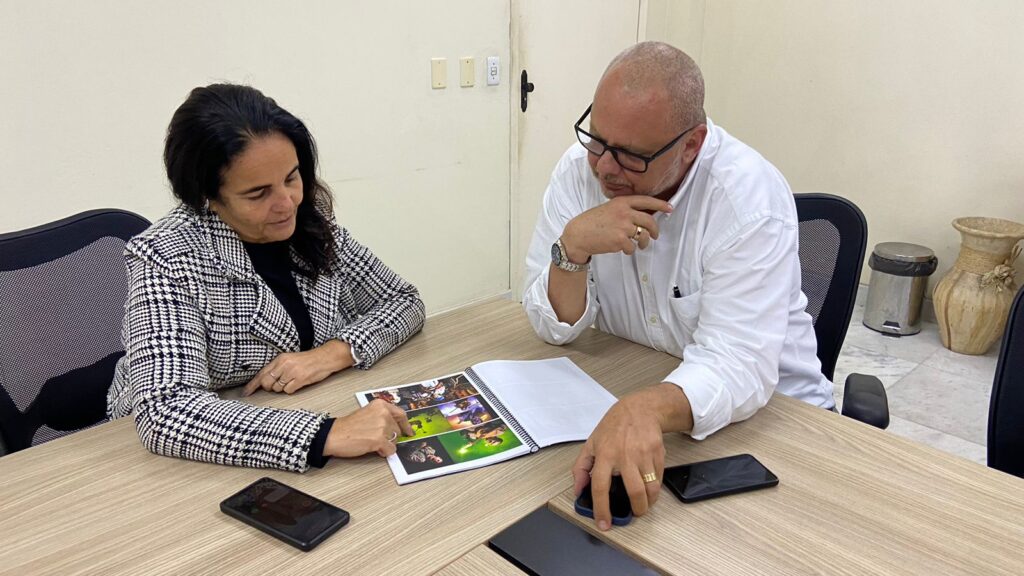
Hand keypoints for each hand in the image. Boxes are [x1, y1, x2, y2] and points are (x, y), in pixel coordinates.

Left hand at [243, 339, 353, 395]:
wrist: (325, 358)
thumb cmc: (307, 360)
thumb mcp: (290, 360)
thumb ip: (277, 368)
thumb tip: (264, 381)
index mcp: (280, 359)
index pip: (261, 373)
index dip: (252, 385)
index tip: (245, 393)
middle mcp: (284, 364)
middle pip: (267, 383)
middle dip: (270, 387)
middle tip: (278, 385)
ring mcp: (292, 372)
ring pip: (278, 388)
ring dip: (283, 388)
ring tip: (293, 380)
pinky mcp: (300, 379)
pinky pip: (288, 390)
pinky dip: (292, 389)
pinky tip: (298, 383)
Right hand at [325, 399, 414, 457]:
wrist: (334, 435)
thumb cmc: (348, 426)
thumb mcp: (368, 413)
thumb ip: (382, 416)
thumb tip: (395, 426)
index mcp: (381, 405)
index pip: (401, 414)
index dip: (406, 425)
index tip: (409, 431)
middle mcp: (383, 413)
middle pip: (398, 430)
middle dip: (391, 437)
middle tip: (378, 439)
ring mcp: (382, 426)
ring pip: (395, 440)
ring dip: (386, 444)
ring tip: (372, 442)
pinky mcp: (379, 439)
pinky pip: (391, 450)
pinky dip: (385, 452)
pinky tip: (375, 449)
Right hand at [561, 196, 672, 262]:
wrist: (578, 234)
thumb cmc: (592, 222)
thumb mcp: (609, 208)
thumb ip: (624, 210)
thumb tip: (641, 217)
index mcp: (621, 202)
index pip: (646, 201)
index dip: (660, 205)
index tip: (669, 208)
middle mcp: (624, 212)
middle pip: (649, 221)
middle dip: (655, 230)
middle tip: (655, 235)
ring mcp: (623, 226)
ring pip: (643, 235)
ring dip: (643, 243)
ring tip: (639, 245)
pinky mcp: (620, 240)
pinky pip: (632, 247)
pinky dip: (629, 250)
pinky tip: (622, 248)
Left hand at [572, 384, 692, 530]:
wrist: (639, 409)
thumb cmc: (613, 427)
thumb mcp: (591, 443)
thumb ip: (580, 468)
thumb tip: (578, 490)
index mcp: (605, 454)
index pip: (600, 487)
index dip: (601, 508)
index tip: (604, 523)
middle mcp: (625, 455)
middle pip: (634, 492)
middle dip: (636, 510)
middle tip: (634, 514)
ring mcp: (644, 455)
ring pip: (651, 488)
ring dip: (648, 502)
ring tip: (643, 504)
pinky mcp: (658, 454)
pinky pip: (659, 479)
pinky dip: (655, 488)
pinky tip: (649, 487)